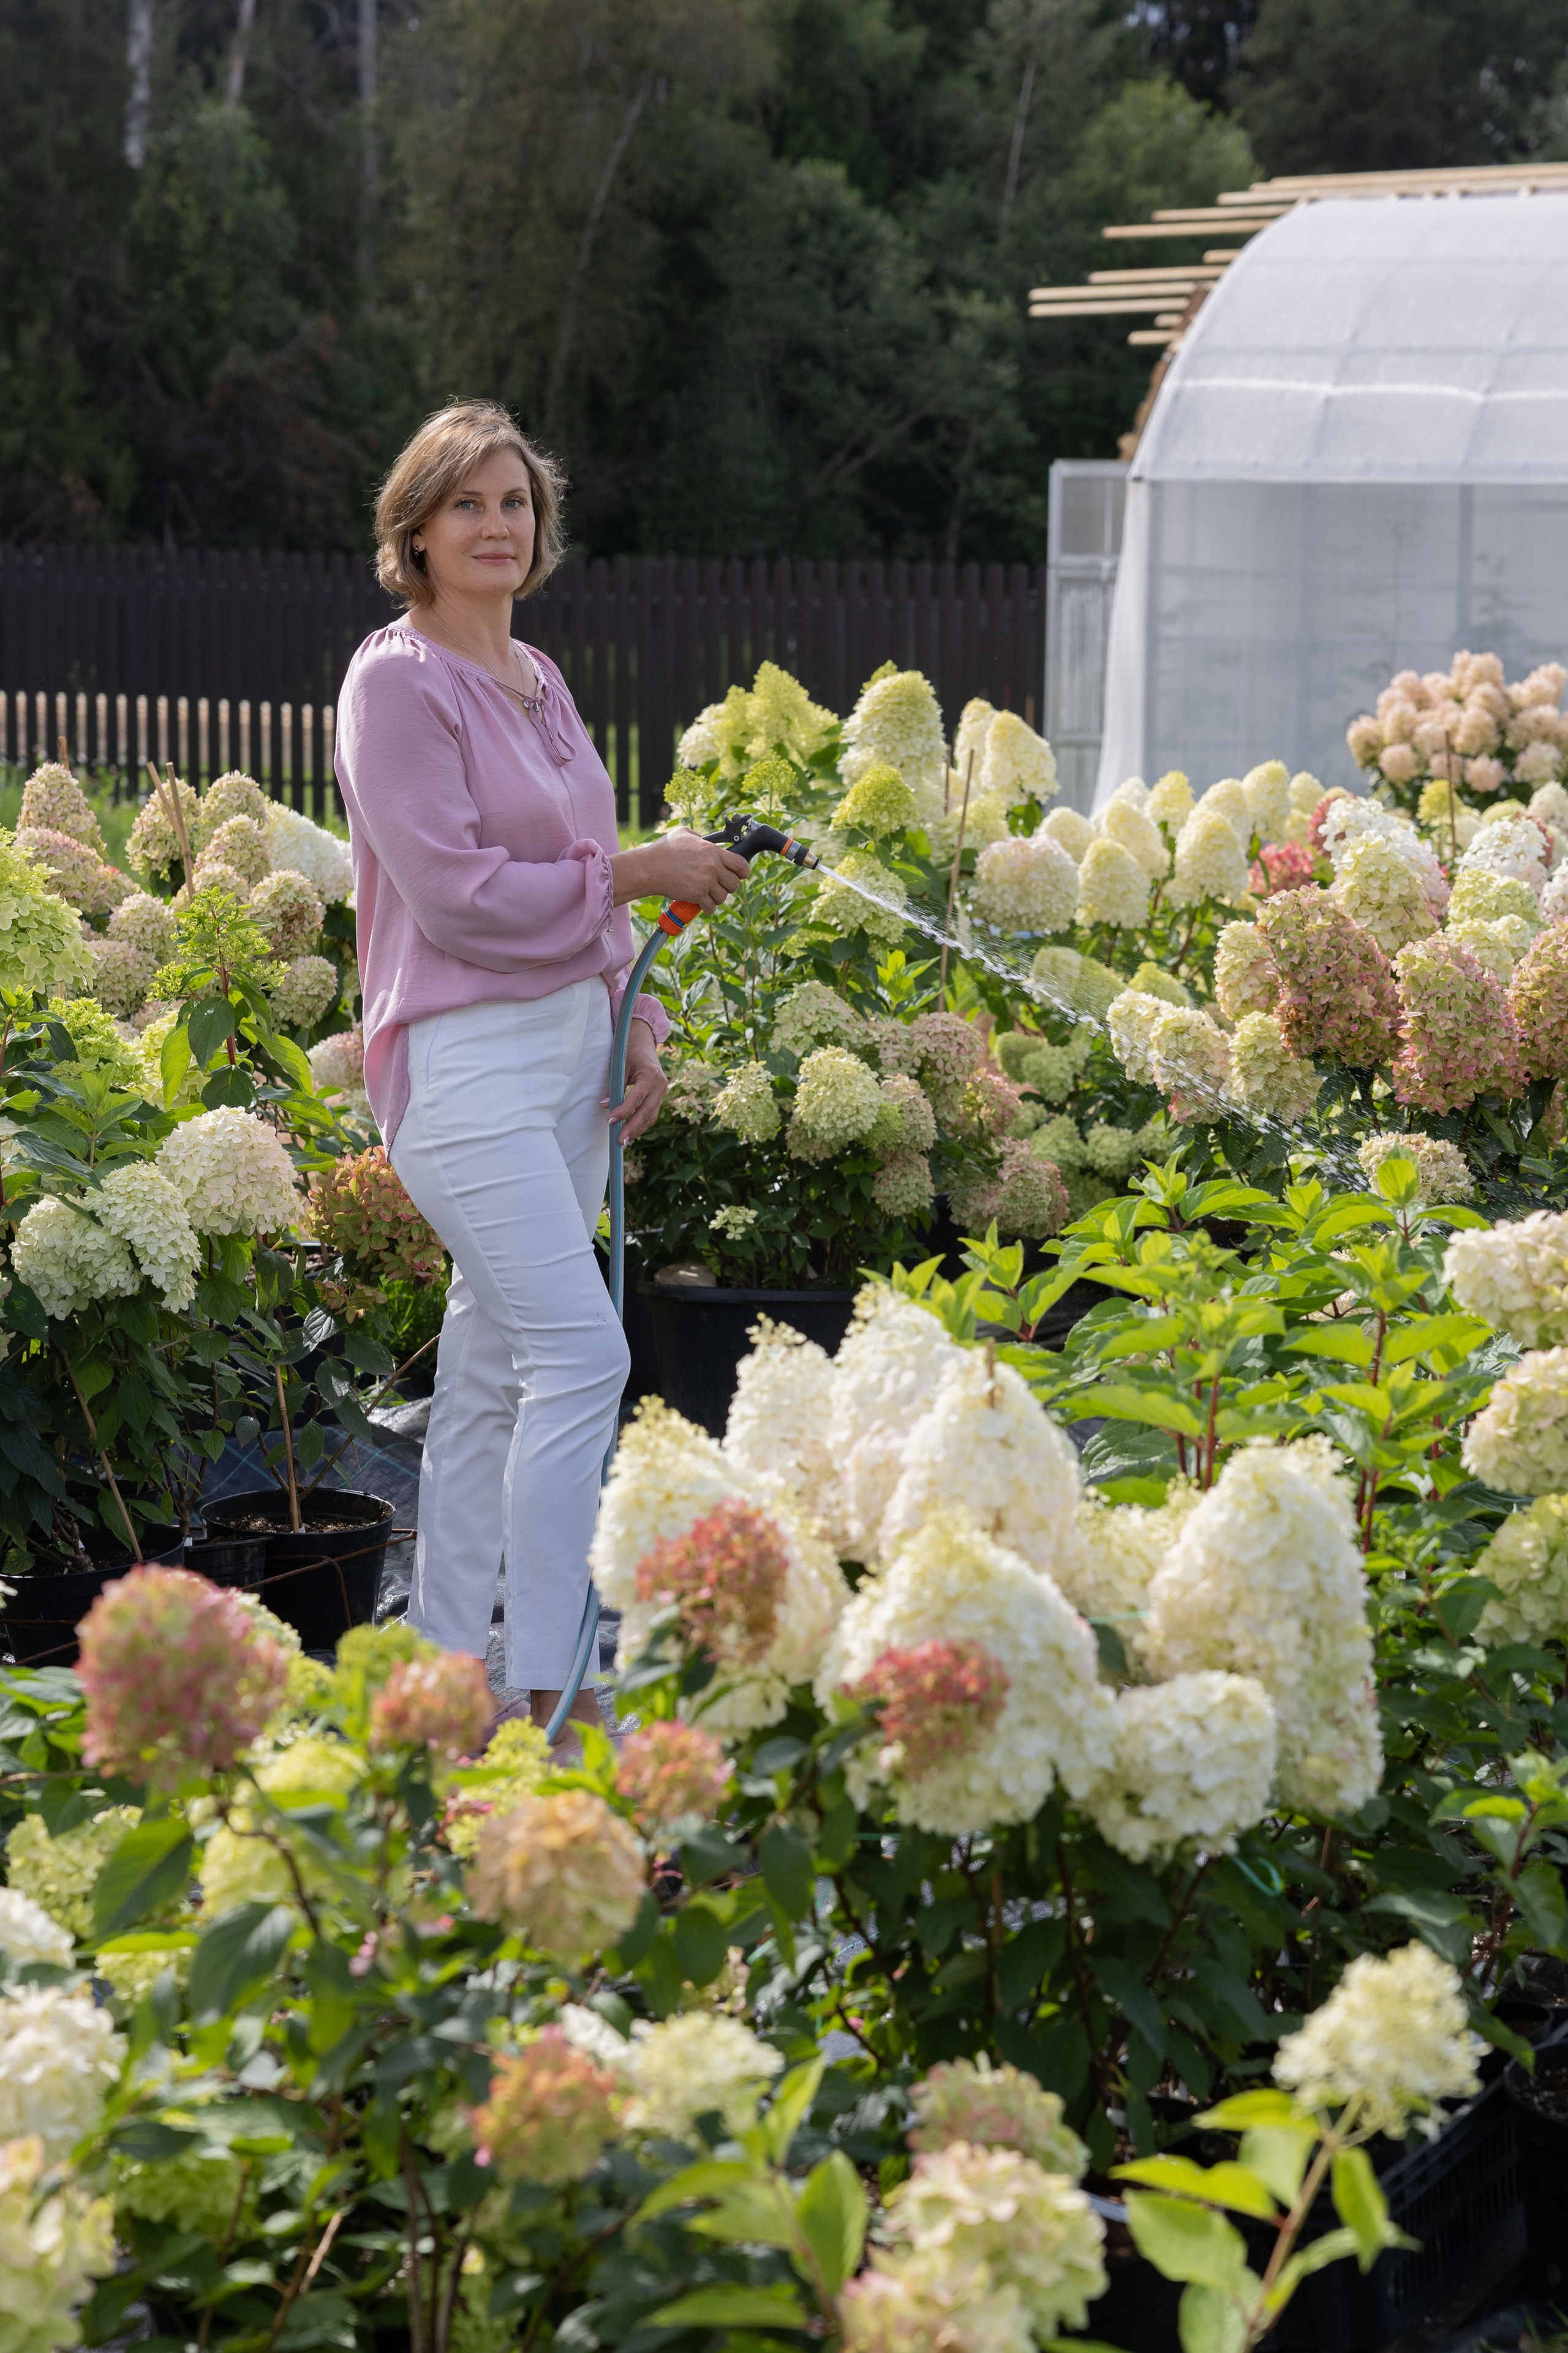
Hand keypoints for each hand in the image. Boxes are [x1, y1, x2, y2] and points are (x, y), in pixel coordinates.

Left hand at [606, 1019, 666, 1143]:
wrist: (643, 1040)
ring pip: (652, 1115)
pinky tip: (632, 1131)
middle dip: (633, 1128)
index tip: (610, 1121)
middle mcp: (660, 1085)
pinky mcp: (660, 1094)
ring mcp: (662, 1090)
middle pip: (647, 1112)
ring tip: (625, 1140)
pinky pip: (652, 1112)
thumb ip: (615, 1086)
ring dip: (638, 1129)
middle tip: (620, 1141)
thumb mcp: (620, 1066)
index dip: (623, 1111)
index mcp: (651, 1075)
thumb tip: (605, 1106)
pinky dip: (642, 1123)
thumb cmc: (628, 1050)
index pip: (636, 1099)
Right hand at [610, 828, 748, 911]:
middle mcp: (712, 867)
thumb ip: (700, 836)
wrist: (649, 867)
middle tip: (718, 885)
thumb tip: (707, 840)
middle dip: (728, 886)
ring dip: (717, 897)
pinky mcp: (697, 895)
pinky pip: (711, 907)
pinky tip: (702, 904)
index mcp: (712, 851)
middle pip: (734, 884)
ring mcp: (705, 882)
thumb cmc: (664, 849)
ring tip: (708, 894)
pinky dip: (707, 907)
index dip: (743, 871)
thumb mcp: (684, 833)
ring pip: (723, 897)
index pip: (741, 864)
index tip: (740, 874)